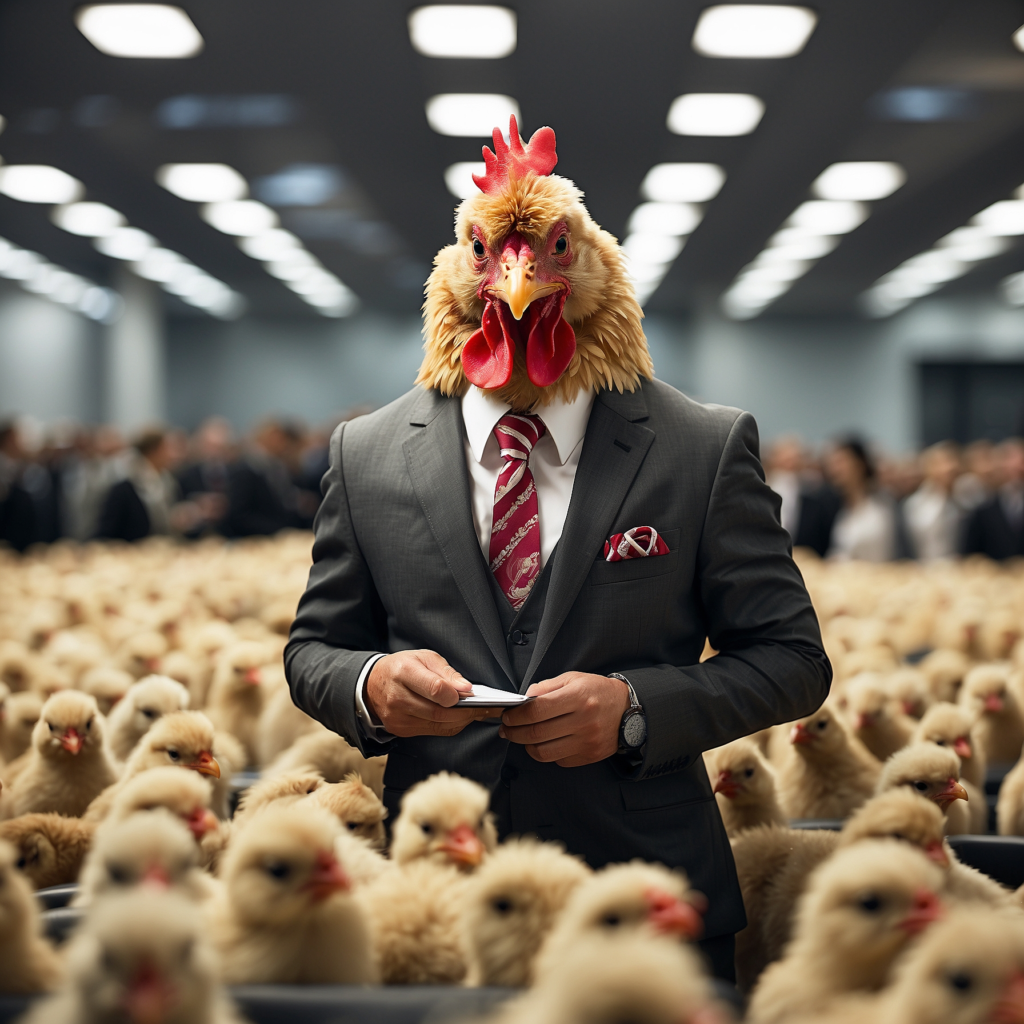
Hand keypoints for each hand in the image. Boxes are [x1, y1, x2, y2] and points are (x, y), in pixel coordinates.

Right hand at [366, 650, 496, 737]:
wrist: (372, 685)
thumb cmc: (402, 667)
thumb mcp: (424, 657)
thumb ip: (446, 672)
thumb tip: (466, 688)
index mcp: (403, 672)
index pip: (434, 689)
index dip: (456, 694)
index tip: (471, 693)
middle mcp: (397, 698)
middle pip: (439, 711)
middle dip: (467, 711)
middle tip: (488, 708)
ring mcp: (398, 718)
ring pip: (438, 724)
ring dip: (462, 720)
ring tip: (478, 712)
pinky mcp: (401, 730)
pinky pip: (433, 731)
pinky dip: (451, 725)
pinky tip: (461, 717)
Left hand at [498, 672, 630, 767]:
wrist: (627, 710)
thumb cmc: (597, 691)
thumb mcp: (573, 679)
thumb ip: (546, 687)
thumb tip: (524, 700)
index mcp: (578, 697)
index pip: (537, 710)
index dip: (516, 715)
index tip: (507, 715)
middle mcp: (583, 721)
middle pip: (537, 733)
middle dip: (514, 732)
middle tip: (506, 729)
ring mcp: (587, 741)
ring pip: (544, 752)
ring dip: (526, 746)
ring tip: (522, 737)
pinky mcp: (589, 756)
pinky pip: (558, 760)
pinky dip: (546, 752)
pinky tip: (544, 742)